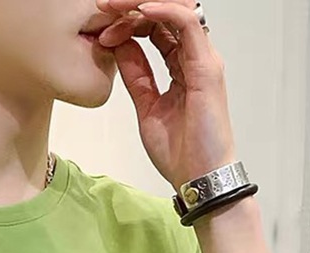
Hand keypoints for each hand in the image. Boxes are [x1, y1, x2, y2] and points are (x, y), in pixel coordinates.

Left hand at [95, 0, 236, 190]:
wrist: (198, 177)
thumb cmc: (181, 152)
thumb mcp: (147, 107)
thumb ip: (137, 76)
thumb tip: (120, 49)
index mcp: (183, 67)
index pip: (157, 29)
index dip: (128, 24)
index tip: (101, 31)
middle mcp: (196, 58)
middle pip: (166, 15)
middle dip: (131, 8)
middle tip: (102, 8)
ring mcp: (203, 61)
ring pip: (176, 12)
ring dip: (142, 6)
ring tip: (114, 8)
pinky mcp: (207, 68)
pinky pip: (187, 24)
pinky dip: (163, 12)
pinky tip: (140, 12)